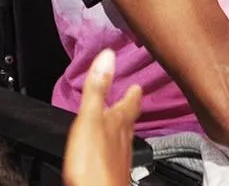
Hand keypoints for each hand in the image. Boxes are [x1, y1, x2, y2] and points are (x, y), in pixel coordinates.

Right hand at [63, 48, 142, 185]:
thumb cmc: (94, 163)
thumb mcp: (90, 118)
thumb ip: (98, 89)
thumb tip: (108, 55)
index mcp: (118, 122)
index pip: (129, 102)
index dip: (134, 93)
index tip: (138, 84)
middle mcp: (123, 140)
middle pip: (129, 120)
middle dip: (130, 108)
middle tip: (134, 98)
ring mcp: (118, 159)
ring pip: (124, 138)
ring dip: (123, 127)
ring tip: (123, 121)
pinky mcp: (111, 175)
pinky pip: (115, 155)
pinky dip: (114, 147)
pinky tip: (110, 152)